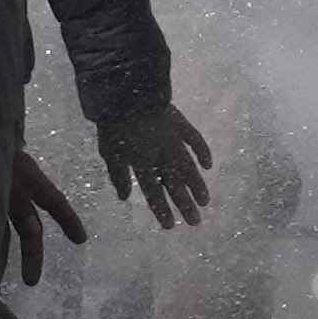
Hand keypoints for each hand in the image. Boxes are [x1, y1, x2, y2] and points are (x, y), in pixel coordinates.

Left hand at [8, 153, 85, 283]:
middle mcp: (13, 187)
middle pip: (28, 225)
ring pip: (5, 228)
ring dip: (4, 252)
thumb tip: (1, 202)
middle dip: (31, 253)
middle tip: (31, 281)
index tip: (81, 239)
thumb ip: (0, 180)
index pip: (51, 199)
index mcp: (23, 174)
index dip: (67, 218)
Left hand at [99, 100, 217, 227]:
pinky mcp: (181, 125)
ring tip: (205, 201)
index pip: (153, 192)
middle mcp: (161, 156)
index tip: (170, 226)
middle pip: (175, 184)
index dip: (162, 209)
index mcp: (142, 163)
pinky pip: (195, 141)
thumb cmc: (113, 124)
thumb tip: (125, 197)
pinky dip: (203, 153)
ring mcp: (174, 140)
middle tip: (196, 221)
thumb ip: (118, 175)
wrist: (126, 93)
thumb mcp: (109, 152)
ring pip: (188, 167)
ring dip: (197, 185)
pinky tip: (208, 166)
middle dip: (185, 204)